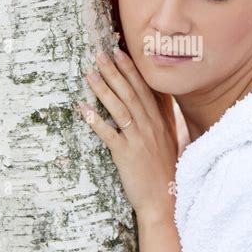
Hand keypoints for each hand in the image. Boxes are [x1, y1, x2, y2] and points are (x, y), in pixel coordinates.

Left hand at [76, 49, 178, 222]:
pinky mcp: (126, 155)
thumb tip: (156, 95)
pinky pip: (108, 133)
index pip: (146, 89)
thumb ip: (162, 116)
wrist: (165, 199)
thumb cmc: (164, 169)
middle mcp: (151, 126)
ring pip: (120, 108)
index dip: (133, 70)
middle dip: (116, 71)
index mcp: (160, 121)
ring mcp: (139, 140)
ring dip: (104, 88)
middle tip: (101, 54)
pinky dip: (95, 119)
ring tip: (90, 73)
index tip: (120, 52)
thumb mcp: (169, 139)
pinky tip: (82, 108)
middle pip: (132, 93)